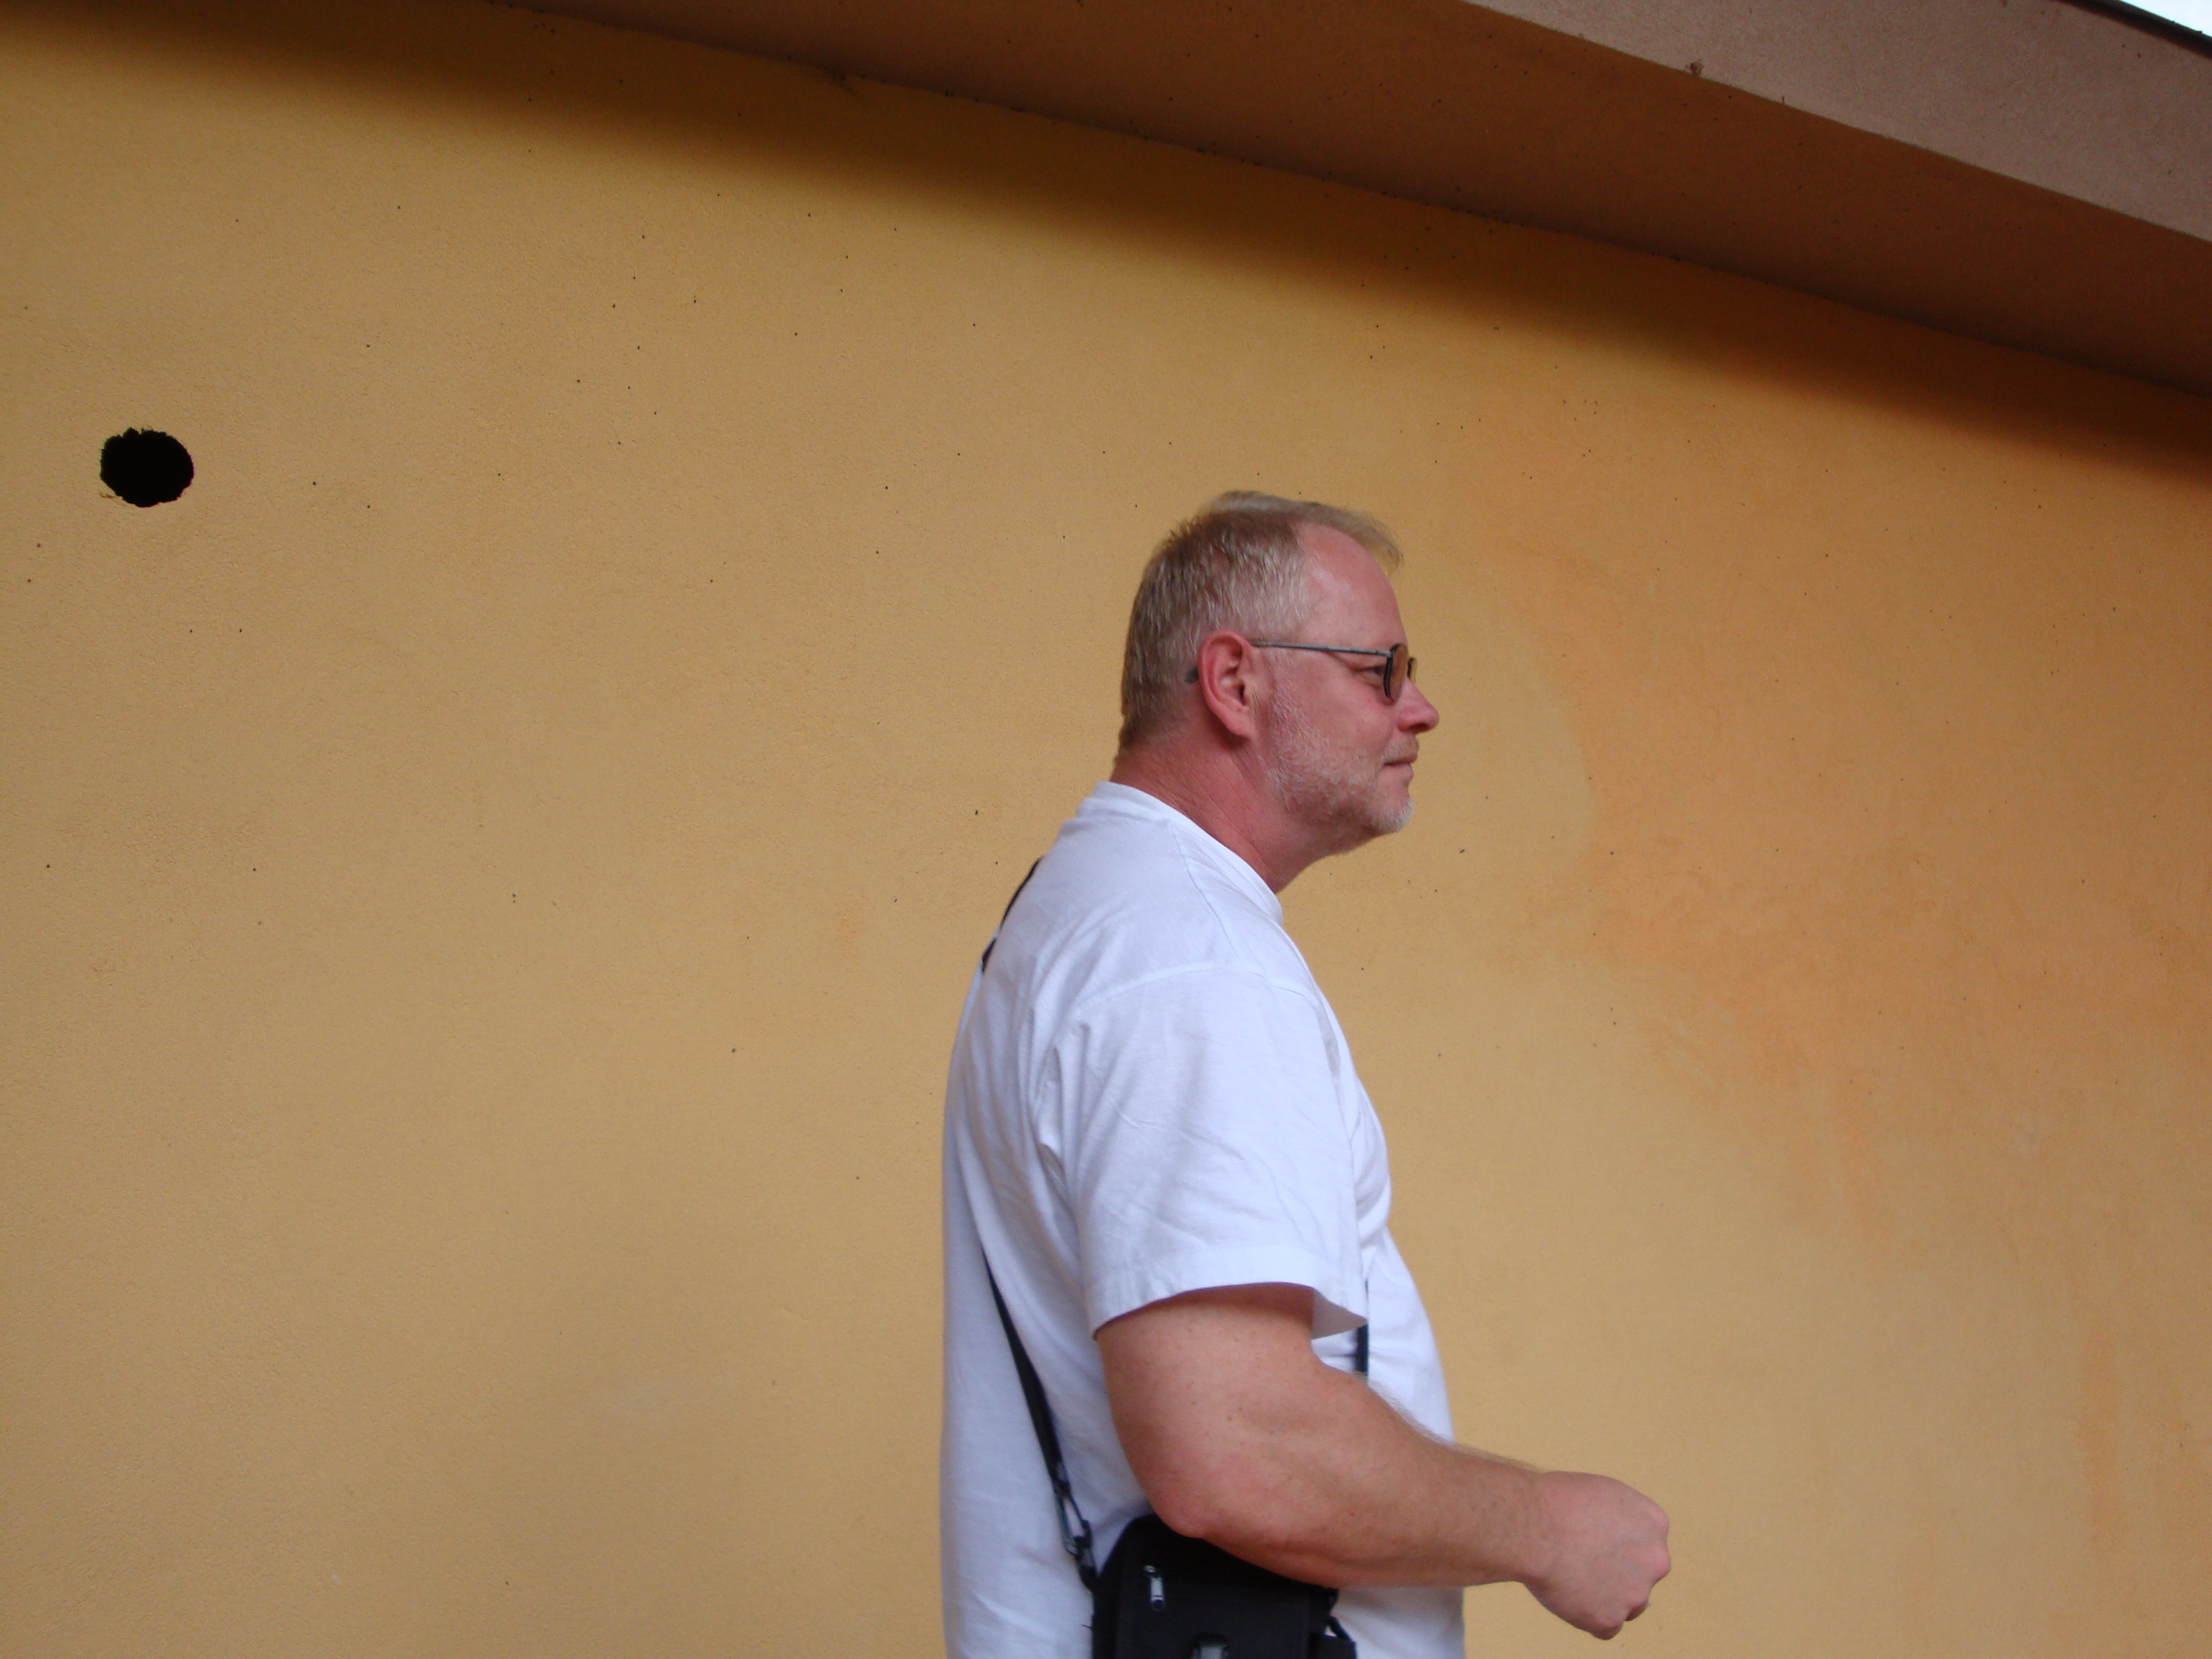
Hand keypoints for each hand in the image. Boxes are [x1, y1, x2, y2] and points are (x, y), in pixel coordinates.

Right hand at [1524, 1471, 1670, 1638]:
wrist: (1533, 1525)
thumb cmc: (1557, 1500)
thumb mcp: (1603, 1493)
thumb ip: (1620, 1517)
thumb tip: (1612, 1534)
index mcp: (1655, 1523)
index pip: (1645, 1544)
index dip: (1616, 1545)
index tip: (1593, 1541)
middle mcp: (1656, 1560)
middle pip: (1639, 1577)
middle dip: (1616, 1575)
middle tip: (1581, 1563)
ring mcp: (1636, 1593)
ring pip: (1623, 1605)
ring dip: (1602, 1598)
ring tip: (1568, 1576)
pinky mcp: (1610, 1620)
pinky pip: (1603, 1626)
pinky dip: (1585, 1616)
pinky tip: (1565, 1592)